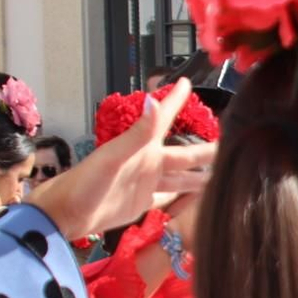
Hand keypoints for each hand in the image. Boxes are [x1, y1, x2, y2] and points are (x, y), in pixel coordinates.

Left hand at [29, 80, 215, 239]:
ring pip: (183, 177)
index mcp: (142, 148)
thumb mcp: (113, 158)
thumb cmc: (85, 184)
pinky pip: (172, 198)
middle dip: (207, 149)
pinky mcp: (144, 203)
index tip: (187, 82)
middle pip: (185, 154)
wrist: (65, 216)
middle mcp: (148, 163)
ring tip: (225, 172)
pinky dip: (188, 195)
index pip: (164, 119)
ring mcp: (147, 183)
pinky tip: (200, 195)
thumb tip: (155, 101)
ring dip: (201, 174)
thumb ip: (138, 133)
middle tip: (232, 142)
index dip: (175, 100)